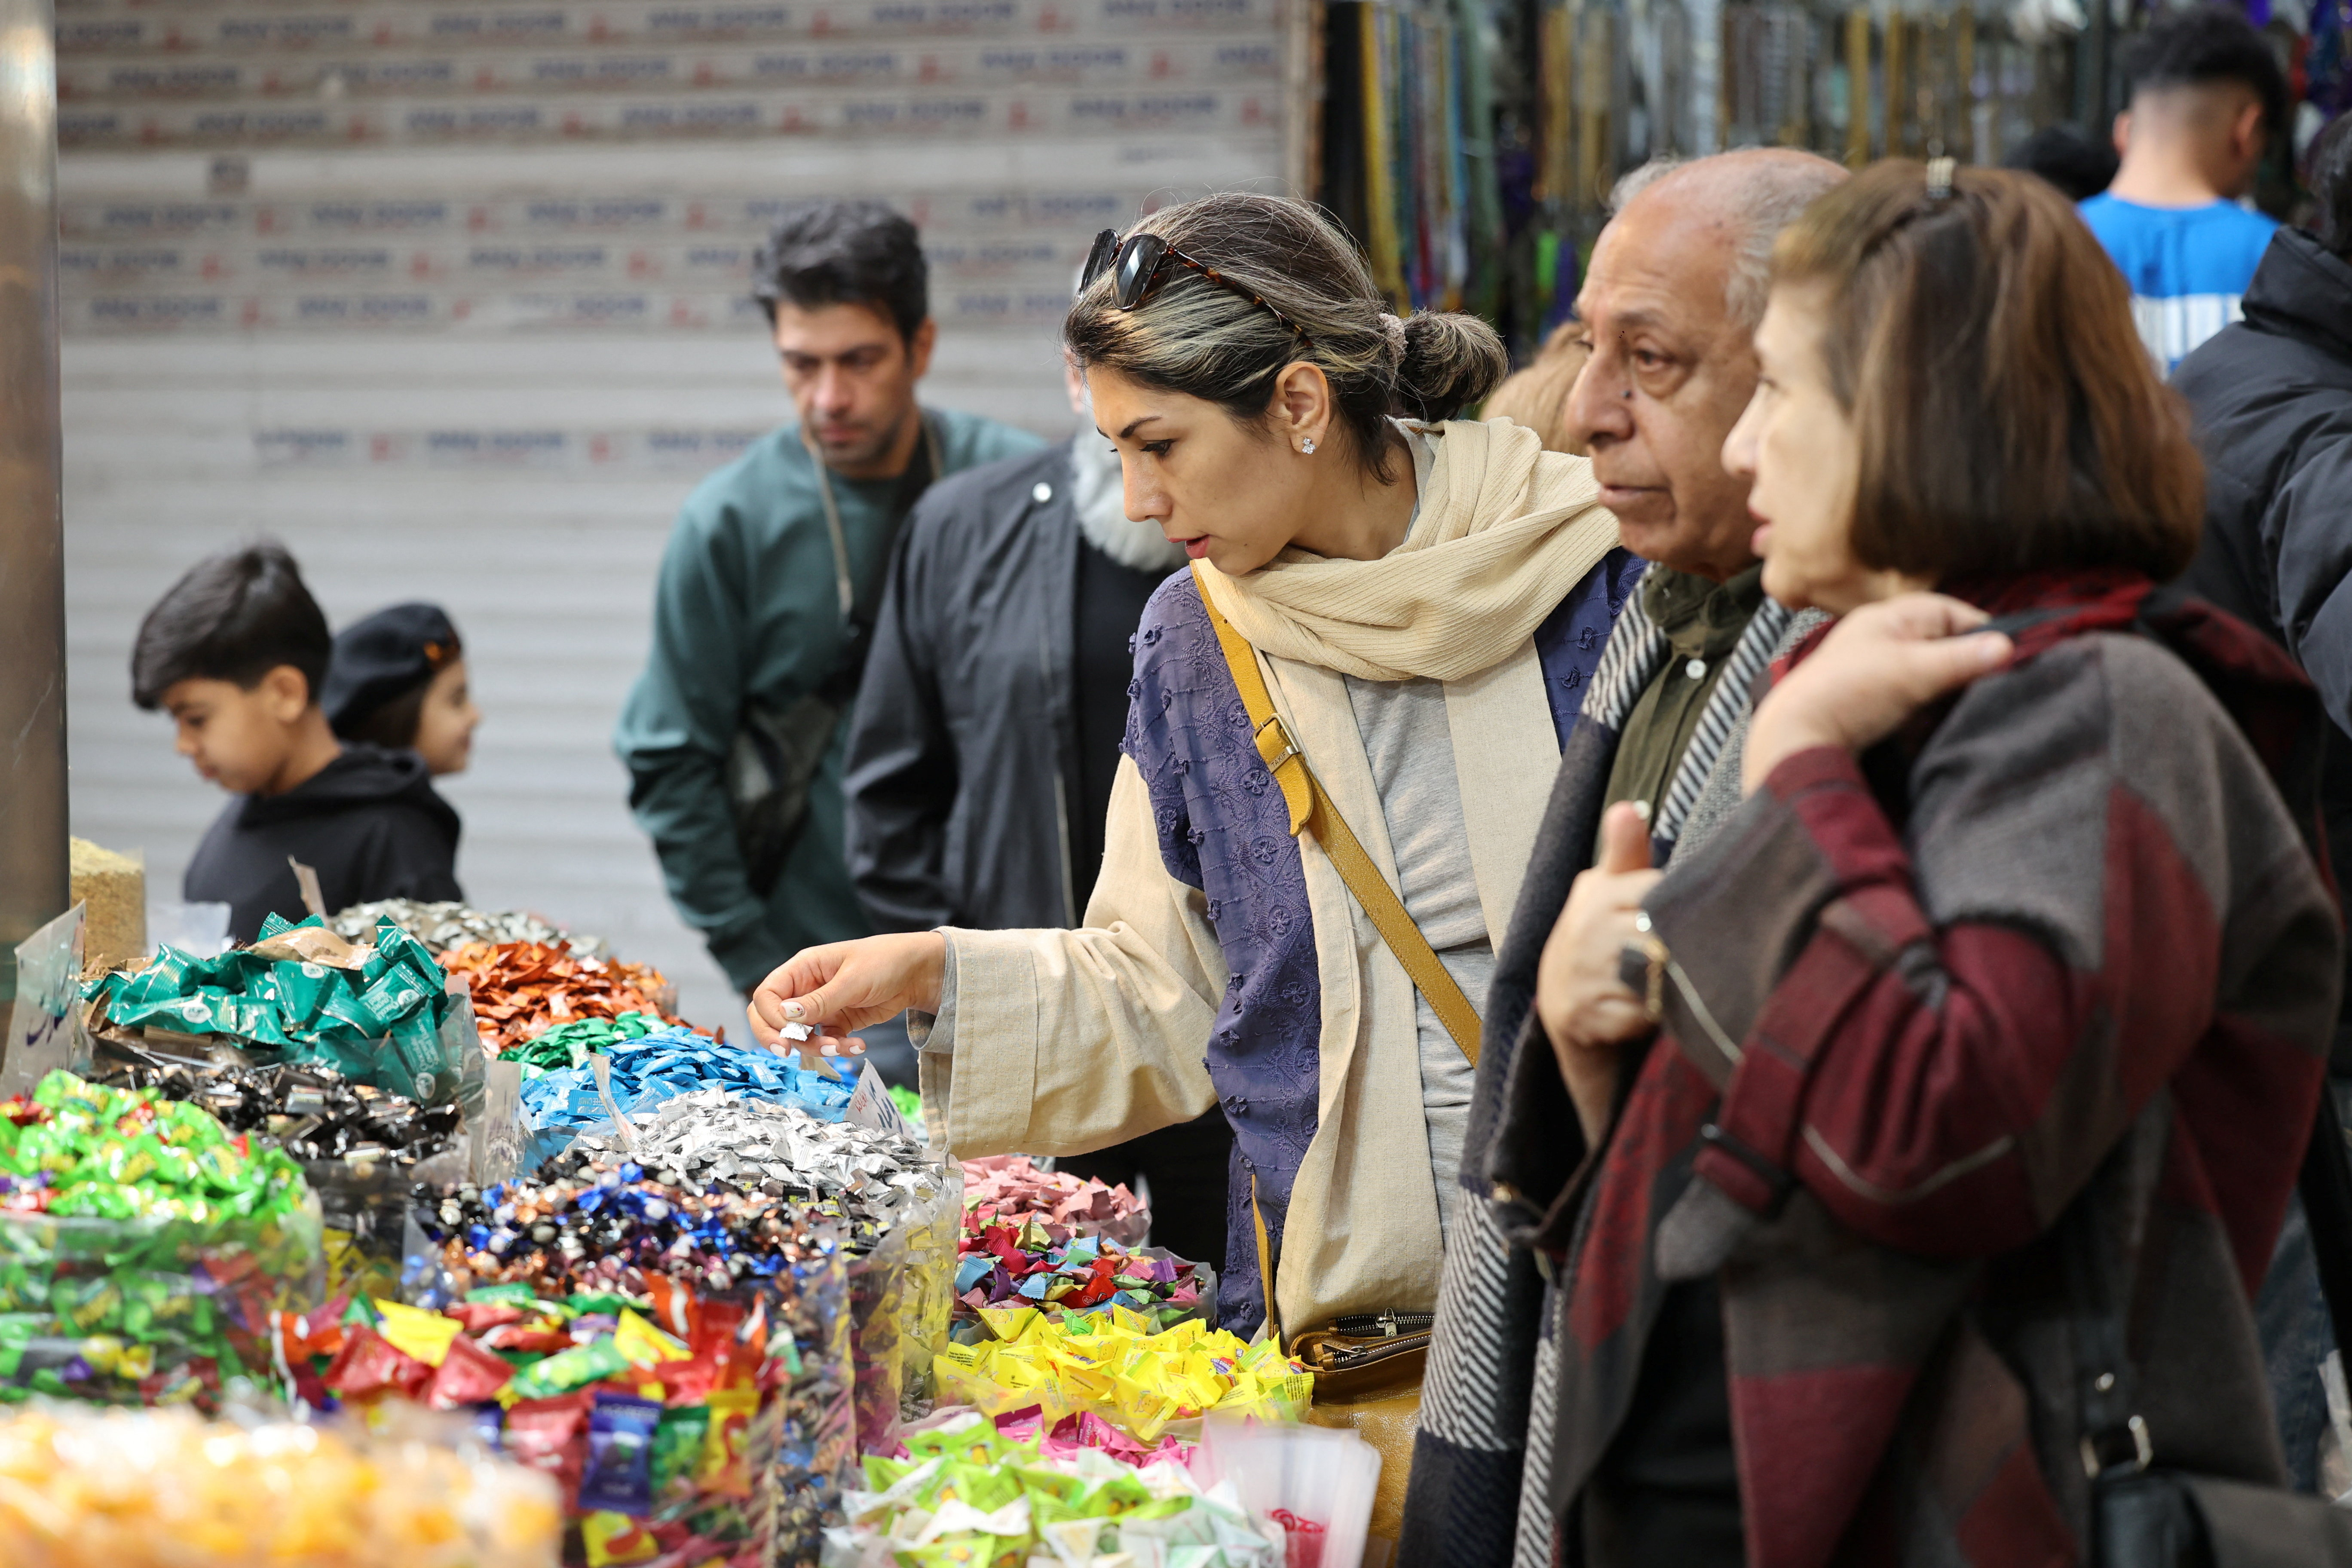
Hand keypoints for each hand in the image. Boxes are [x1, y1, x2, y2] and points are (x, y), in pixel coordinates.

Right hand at [746, 932, 946, 1056]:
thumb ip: (820, 1001)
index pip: (767, 995)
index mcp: (803, 969)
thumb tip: (785, 1016)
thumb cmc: (886, 962)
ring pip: (800, 1036)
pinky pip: (826, 1042)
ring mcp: (821, 1007)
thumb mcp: (852, 980)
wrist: (919, 972)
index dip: (769, 1017)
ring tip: (842, 1047)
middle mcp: (806, 989)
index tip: (787, 1033)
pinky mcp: (838, 1022)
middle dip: (780, 1037)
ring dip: (816, 1047)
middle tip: (790, 1053)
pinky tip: (858, 1046)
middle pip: (773, 1018)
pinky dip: (838, 1049)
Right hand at [1535, 802, 1660, 1145]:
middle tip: (1698, 956)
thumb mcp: (1608, 886)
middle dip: (1682, 950)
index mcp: (1599, 894)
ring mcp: (1584, 975)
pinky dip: (1654, 1018)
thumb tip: (1628, 808)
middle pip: (1661, 936)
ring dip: (1671, 984)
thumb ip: (1625, 850)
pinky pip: (1640, 1016)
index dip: (1684, 908)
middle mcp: (1588, 932)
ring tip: (1677, 981)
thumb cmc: (1600, 931)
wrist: (1561, 996)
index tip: (1693, 918)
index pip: (1659, 892)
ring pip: (1653, 976)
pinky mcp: (1587, 1016)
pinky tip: (1657, 1011)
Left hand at [1743, 593, 2012, 792]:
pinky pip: (1913, 696)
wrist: (1796, 738)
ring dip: (1950, 687)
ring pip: (1929, 671)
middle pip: (1940, 643)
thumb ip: (1961, 659)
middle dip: (1967, 662)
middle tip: (1996, 683)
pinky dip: (1931, 706)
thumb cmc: (1848, 694)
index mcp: (1886, 618)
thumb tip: (2008, 647)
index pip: (1948, 612)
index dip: (1980, 630)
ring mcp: (1874, 669)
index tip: (2010, 654)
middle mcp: (1879, 638)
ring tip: (1972, 704)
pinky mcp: (1870, 700)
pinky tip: (1942, 720)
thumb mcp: (1912, 673)